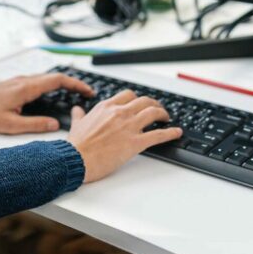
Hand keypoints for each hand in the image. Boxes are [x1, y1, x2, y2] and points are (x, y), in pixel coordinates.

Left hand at [0, 72, 94, 134]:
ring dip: (62, 85)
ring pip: (46, 79)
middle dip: (73, 84)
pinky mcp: (15, 84)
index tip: (88, 91)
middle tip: (86, 94)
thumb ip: (35, 124)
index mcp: (26, 88)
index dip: (76, 84)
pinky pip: (38, 82)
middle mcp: (24, 81)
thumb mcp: (11, 125)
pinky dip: (51, 87)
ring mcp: (19, 81)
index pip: (57, 80)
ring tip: (74, 96)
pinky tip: (53, 97)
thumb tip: (54, 125)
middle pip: (55, 77)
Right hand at [67, 90, 182, 182]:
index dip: (137, 99)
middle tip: (158, 109)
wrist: (76, 158)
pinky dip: (171, 133)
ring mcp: (129, 127)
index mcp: (106, 107)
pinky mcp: (135, 142)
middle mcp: (119, 113)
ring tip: (166, 118)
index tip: (140, 104)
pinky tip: (177, 132)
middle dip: (154, 104)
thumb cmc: (77, 144)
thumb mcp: (76, 124)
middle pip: (144, 101)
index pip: (128, 95)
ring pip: (153, 112)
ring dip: (163, 114)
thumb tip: (76, 110)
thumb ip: (78, 115)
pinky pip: (158, 134)